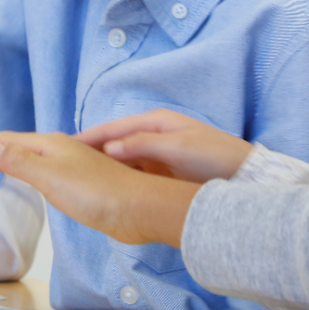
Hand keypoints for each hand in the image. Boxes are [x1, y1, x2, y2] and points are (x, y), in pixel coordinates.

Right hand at [0, 130, 197, 246]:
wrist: (138, 209)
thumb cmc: (98, 193)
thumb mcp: (52, 177)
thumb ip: (22, 161)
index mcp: (53, 145)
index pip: (9, 140)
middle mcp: (63, 150)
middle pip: (21, 144)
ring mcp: (74, 165)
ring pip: (35, 155)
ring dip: (13, 155)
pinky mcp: (83, 183)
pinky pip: (47, 170)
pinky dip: (31, 169)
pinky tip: (36, 177)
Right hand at [75, 108, 252, 182]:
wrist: (244, 176)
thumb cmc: (214, 156)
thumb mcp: (178, 148)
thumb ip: (143, 145)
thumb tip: (109, 148)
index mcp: (155, 122)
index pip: (113, 128)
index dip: (89, 136)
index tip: (65, 145)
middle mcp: (153, 134)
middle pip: (114, 143)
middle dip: (91, 152)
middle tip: (64, 164)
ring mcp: (158, 154)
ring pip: (123, 159)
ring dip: (104, 166)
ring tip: (80, 178)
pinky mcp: (164, 172)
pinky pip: (134, 172)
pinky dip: (119, 177)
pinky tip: (107, 187)